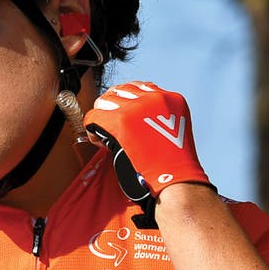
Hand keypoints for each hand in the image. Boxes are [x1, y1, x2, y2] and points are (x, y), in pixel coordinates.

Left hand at [82, 82, 210, 203]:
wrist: (176, 182)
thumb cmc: (173, 166)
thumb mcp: (171, 130)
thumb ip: (154, 118)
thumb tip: (129, 117)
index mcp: (170, 99)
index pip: (139, 87)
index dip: (126, 102)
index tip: (123, 114)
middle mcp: (155, 97)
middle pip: (120, 90)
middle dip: (112, 107)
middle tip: (110, 126)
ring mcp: (137, 107)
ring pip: (104, 102)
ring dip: (101, 118)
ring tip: (104, 135)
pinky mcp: (121, 120)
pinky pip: (94, 117)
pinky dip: (92, 130)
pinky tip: (98, 142)